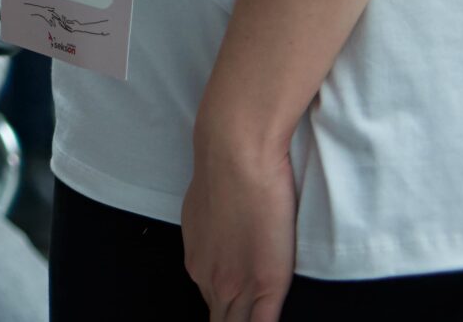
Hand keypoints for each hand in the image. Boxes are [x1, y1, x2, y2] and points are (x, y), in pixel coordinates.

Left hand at [183, 134, 295, 321]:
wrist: (235, 156)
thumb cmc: (222, 175)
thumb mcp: (202, 214)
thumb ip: (212, 239)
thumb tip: (222, 242)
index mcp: (197, 263)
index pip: (213, 304)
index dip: (226, 315)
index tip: (235, 315)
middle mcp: (210, 278)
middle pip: (222, 321)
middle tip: (243, 318)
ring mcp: (236, 285)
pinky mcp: (265, 284)